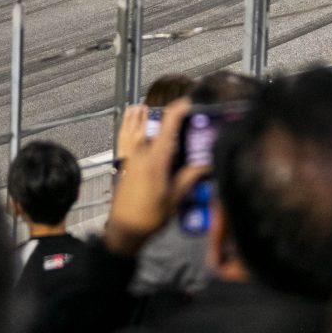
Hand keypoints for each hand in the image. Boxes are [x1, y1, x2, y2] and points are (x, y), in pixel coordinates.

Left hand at [103, 102, 206, 256]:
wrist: (124, 230)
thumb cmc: (149, 217)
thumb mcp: (175, 198)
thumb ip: (190, 177)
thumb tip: (207, 162)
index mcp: (155, 159)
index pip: (168, 124)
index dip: (180, 109)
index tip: (191, 102)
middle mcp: (141, 152)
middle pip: (156, 122)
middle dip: (171, 115)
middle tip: (187, 118)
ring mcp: (130, 155)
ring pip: (140, 126)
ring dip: (153, 118)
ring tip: (169, 120)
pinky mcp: (125, 161)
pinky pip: (129, 135)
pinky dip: (136, 126)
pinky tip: (143, 125)